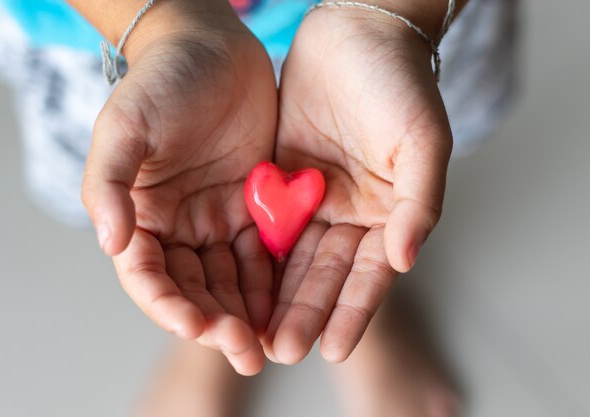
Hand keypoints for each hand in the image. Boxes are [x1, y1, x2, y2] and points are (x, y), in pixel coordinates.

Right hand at [81, 6, 276, 375]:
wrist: (213, 47)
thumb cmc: (162, 81)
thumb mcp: (126, 124)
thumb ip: (109, 182)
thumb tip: (109, 243)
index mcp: (141, 216)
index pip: (149, 275)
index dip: (168, 305)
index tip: (195, 325)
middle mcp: (179, 226)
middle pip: (195, 288)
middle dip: (217, 323)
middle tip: (245, 352)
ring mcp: (218, 219)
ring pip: (232, 279)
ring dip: (248, 313)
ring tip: (270, 343)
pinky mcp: (256, 207)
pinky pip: (265, 253)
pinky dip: (273, 281)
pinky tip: (290, 304)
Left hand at [264, 7, 452, 363]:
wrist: (357, 33)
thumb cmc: (399, 82)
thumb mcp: (422, 140)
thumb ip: (419, 202)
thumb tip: (406, 259)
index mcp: (388, 212)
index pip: (369, 274)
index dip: (352, 312)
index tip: (330, 348)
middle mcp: (350, 212)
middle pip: (325, 273)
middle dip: (305, 312)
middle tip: (282, 349)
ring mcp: (314, 197)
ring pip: (292, 256)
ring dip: (275, 294)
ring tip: (255, 331)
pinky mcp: (281, 178)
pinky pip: (265, 222)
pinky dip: (253, 254)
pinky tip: (236, 282)